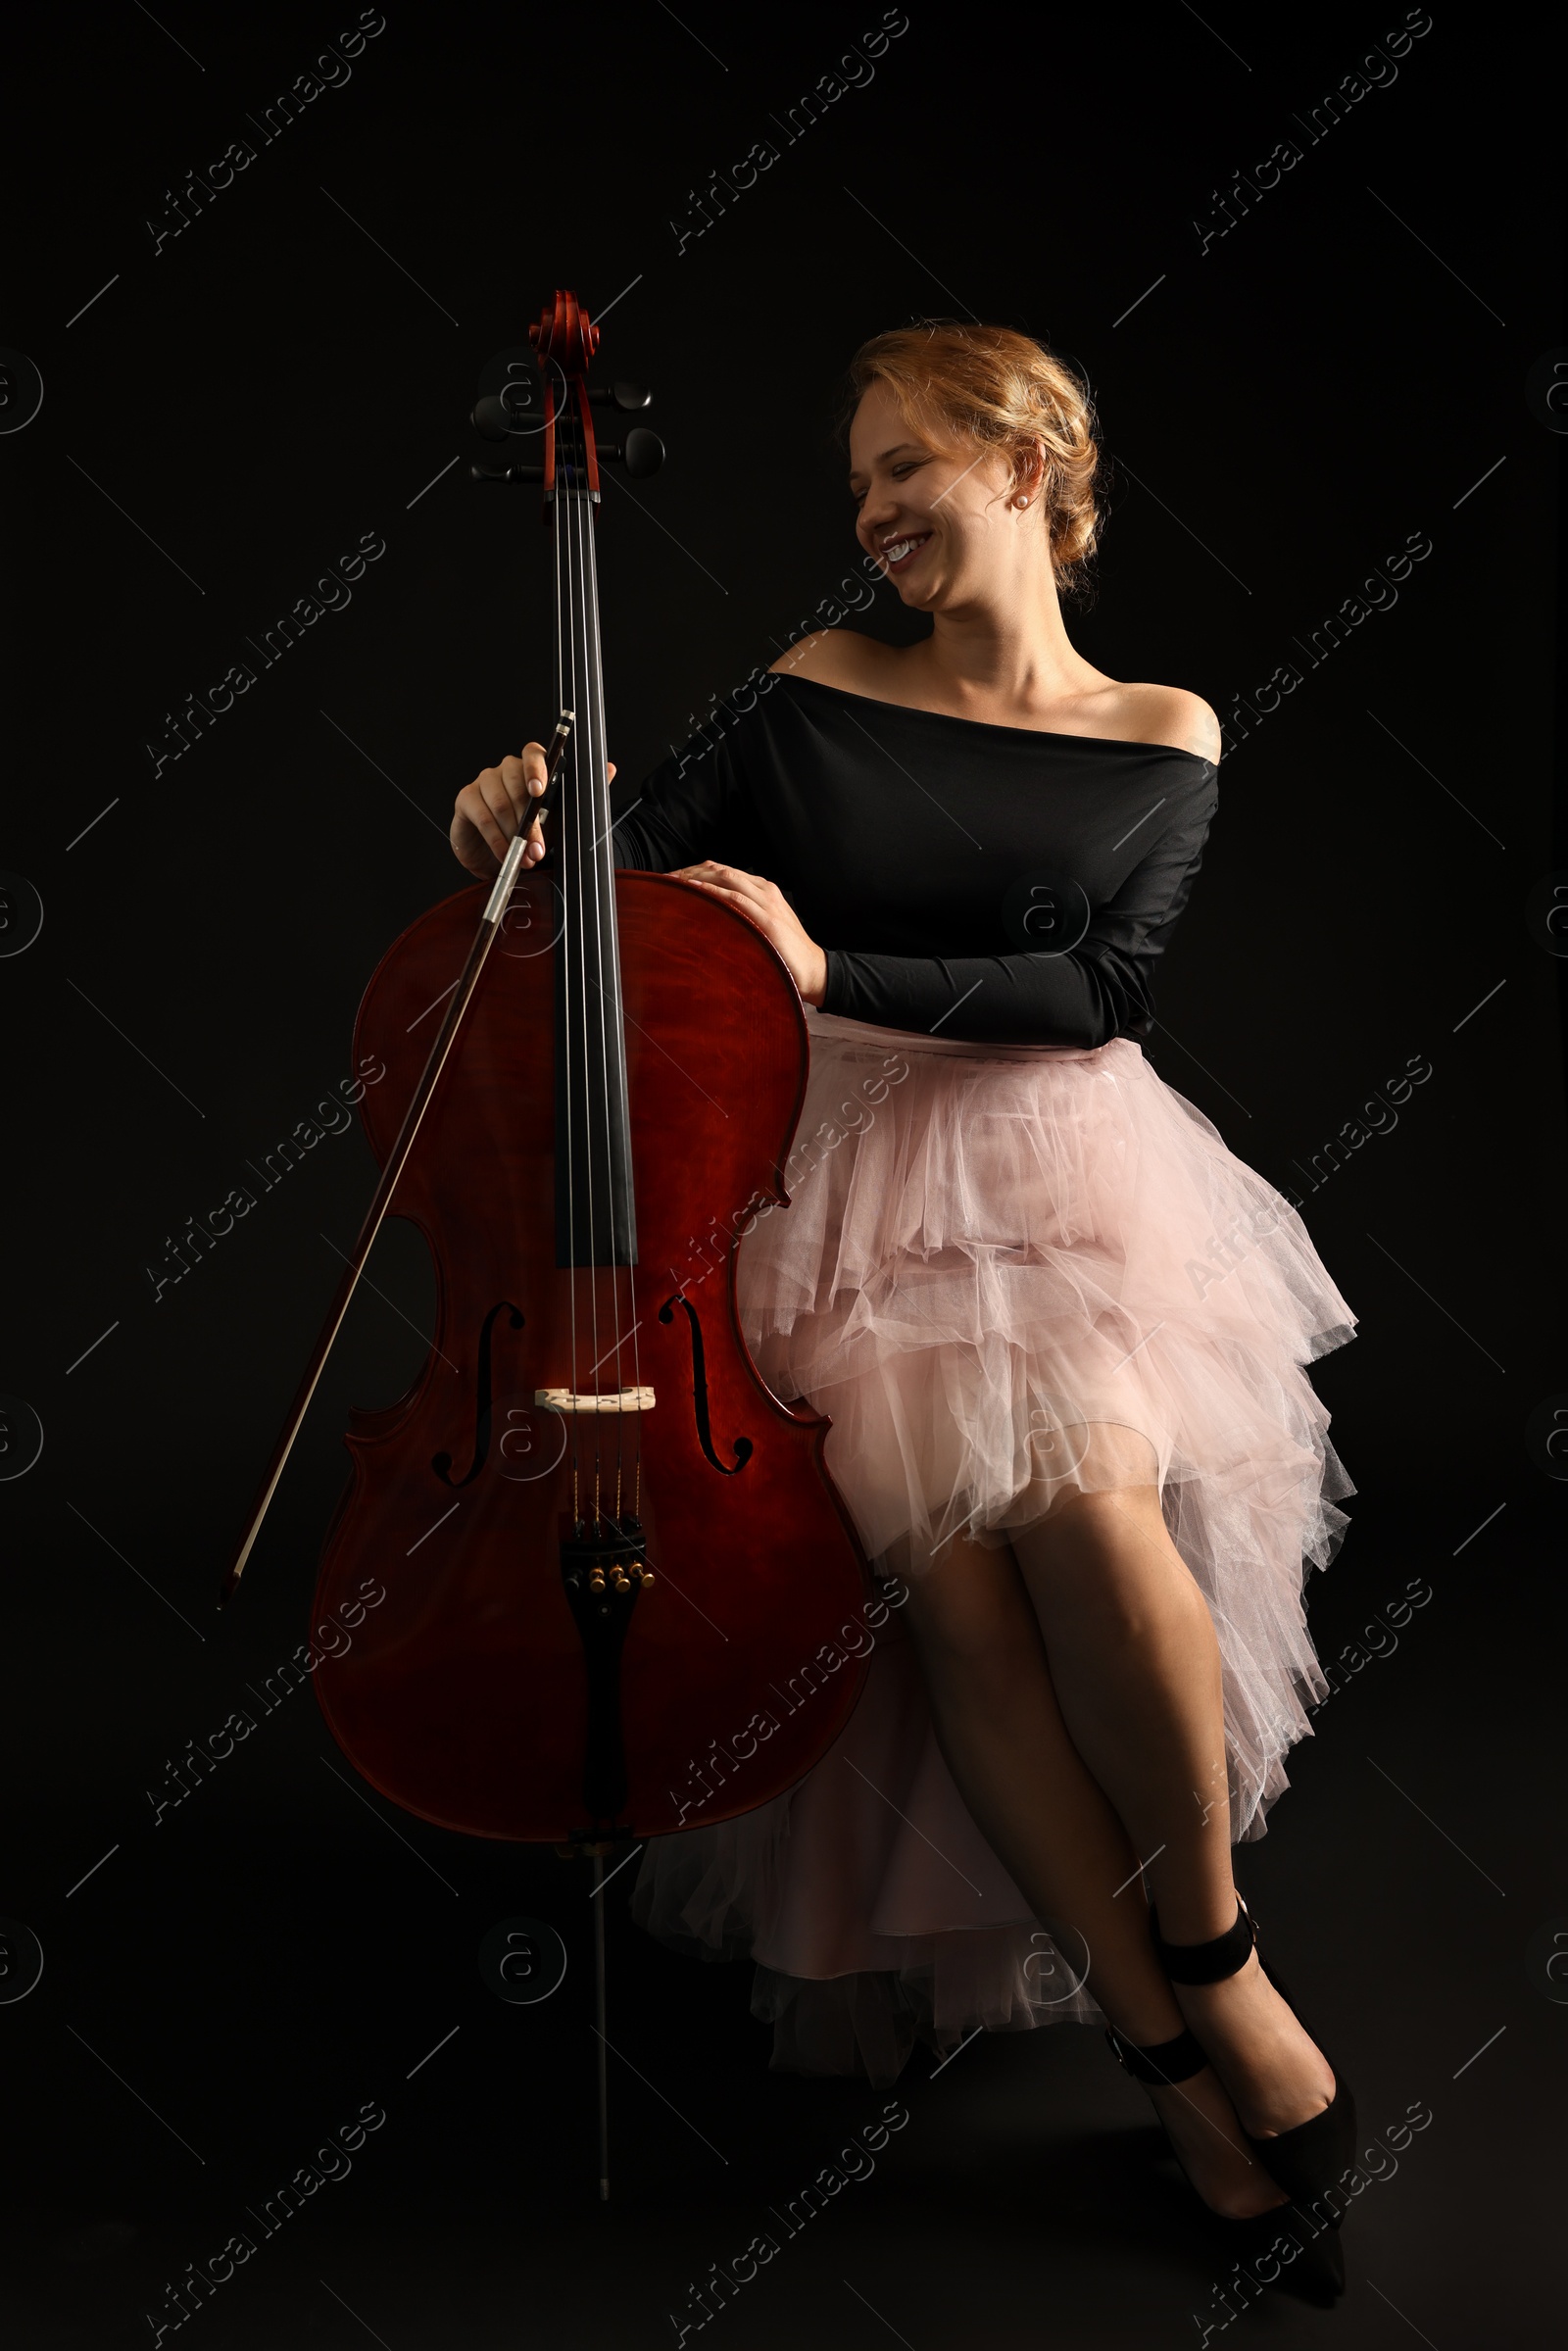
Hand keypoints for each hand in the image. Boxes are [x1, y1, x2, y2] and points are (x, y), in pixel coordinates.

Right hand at [451, 745, 615, 880]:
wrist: (502, 859)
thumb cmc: (532, 834)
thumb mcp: (562, 819)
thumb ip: (583, 795)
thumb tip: (609, 768)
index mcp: (532, 770)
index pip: (533, 754)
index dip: (536, 768)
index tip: (539, 790)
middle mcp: (507, 770)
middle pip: (515, 783)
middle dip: (529, 821)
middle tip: (538, 848)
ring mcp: (484, 782)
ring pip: (499, 801)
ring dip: (513, 834)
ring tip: (524, 857)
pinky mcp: (466, 799)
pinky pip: (482, 816)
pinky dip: (495, 839)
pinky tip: (504, 853)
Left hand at [670, 861, 827, 1006]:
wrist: (813, 970)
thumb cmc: (784, 953)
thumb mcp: (761, 926)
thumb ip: (741, 916)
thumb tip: (709, 918)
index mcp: (763, 889)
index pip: (723, 871)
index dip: (695, 871)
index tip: (671, 880)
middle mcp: (765, 890)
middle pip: (720, 869)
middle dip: (689, 871)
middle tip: (664, 879)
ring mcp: (767, 902)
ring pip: (725, 877)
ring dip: (695, 877)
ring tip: (672, 882)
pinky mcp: (768, 919)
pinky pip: (735, 898)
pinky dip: (712, 891)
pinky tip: (693, 889)